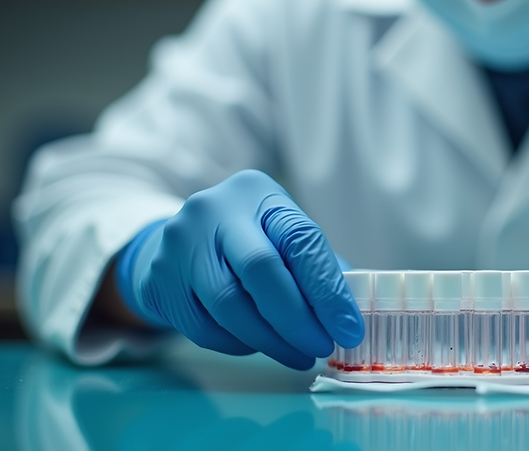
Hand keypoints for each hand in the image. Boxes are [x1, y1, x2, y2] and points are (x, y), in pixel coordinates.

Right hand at [116, 170, 362, 369]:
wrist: (182, 240)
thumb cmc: (249, 240)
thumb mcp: (281, 233)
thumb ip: (315, 266)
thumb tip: (349, 315)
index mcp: (258, 193)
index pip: (300, 240)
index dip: (328, 290)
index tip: (349, 328)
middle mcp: (214, 210)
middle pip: (261, 271)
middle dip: (298, 319)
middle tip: (321, 348)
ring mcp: (180, 243)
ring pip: (230, 305)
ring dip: (271, 341)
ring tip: (298, 355)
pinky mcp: (159, 279)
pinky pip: (205, 327)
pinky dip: (239, 344)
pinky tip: (259, 345)